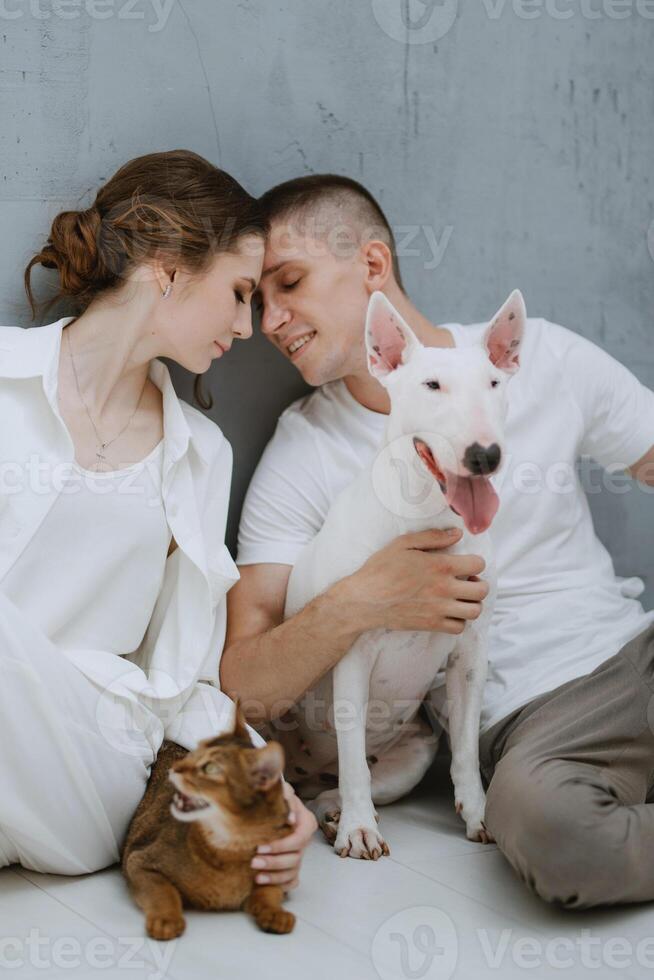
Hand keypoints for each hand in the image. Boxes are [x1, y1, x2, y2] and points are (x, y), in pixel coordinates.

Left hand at [250, 782, 317, 891]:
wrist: (266, 808)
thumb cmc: (274, 799)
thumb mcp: (281, 791)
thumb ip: (285, 795)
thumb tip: (290, 819)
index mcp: (306, 822)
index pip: (299, 838)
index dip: (281, 845)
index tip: (260, 846)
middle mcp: (305, 841)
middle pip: (295, 858)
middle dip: (274, 862)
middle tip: (253, 862)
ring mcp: (299, 856)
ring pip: (292, 872)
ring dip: (274, 876)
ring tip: (256, 876)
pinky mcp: (292, 868)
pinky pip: (291, 882)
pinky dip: (279, 885)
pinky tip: (264, 884)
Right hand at [336, 527, 488, 634]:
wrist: (364, 600)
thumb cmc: (380, 569)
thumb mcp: (403, 544)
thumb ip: (432, 537)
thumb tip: (457, 534)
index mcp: (440, 565)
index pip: (478, 565)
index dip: (475, 563)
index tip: (466, 565)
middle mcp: (445, 588)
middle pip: (482, 590)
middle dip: (478, 583)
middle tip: (466, 581)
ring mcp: (439, 609)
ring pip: (474, 611)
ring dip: (471, 603)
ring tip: (460, 598)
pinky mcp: (432, 624)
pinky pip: (459, 627)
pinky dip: (458, 620)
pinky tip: (449, 612)